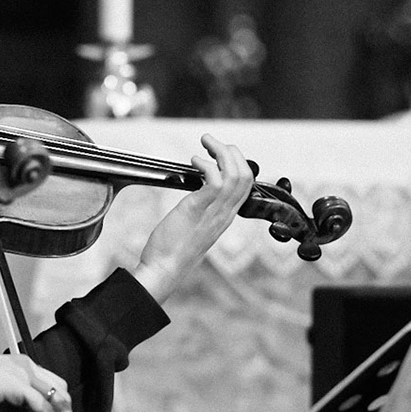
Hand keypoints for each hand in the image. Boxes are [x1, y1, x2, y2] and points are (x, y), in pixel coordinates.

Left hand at [134, 132, 254, 298]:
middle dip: (232, 151)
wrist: (164, 269)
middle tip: (211, 142)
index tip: (219, 153)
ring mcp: (214, 213)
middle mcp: (225, 214)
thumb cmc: (173, 247)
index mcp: (226, 216)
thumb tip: (196, 192)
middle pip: (246, 175)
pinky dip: (206, 165)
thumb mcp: (195, 225)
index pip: (246, 184)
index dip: (237, 163)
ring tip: (205, 143)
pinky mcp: (197, 210)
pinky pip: (214, 181)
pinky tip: (193, 161)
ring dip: (220, 152)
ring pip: (234, 175)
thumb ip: (202, 209)